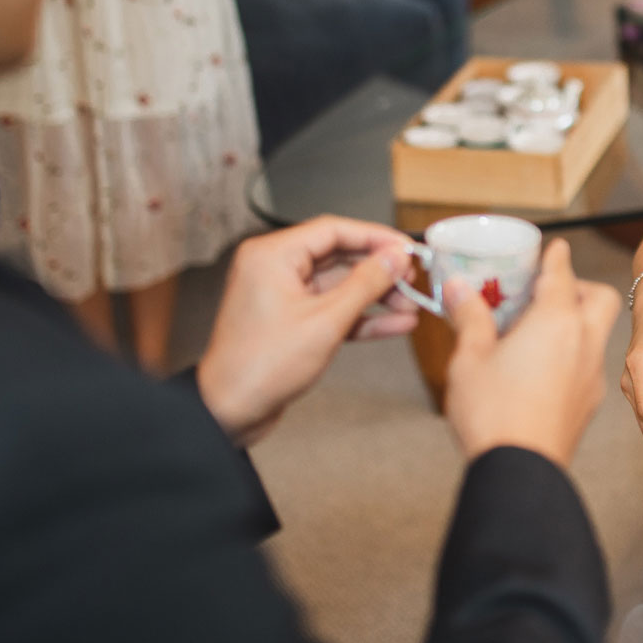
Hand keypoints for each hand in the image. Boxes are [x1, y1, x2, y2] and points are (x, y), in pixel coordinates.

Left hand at [196, 215, 417, 445]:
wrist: (230, 412)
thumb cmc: (259, 367)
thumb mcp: (325, 321)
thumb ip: (366, 284)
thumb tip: (395, 258)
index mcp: (272, 255)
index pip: (334, 230)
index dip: (376, 237)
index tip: (407, 248)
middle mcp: (275, 268)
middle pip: (340, 256)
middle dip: (380, 271)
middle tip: (412, 281)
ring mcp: (284, 295)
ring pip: (340, 284)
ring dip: (376, 296)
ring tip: (410, 307)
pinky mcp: (292, 319)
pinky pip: (333, 308)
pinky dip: (361, 316)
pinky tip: (394, 324)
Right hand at [443, 239, 622, 467]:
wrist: (520, 472)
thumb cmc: (493, 413)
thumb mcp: (469, 358)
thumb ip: (470, 317)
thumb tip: (459, 289)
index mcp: (556, 322)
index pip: (562, 274)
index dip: (555, 256)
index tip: (553, 247)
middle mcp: (584, 342)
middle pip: (599, 297)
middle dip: (580, 286)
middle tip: (548, 291)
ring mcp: (592, 374)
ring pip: (597, 332)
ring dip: (577, 321)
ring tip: (538, 330)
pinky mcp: (589, 402)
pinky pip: (589, 362)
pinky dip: (573, 352)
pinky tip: (542, 367)